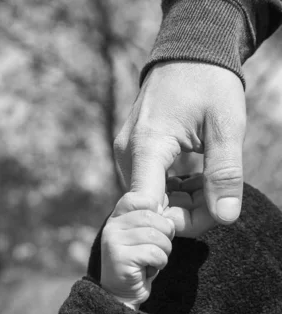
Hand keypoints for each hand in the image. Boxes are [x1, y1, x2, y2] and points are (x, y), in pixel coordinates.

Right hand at [101, 192, 174, 309]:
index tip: (155, 228)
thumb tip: (163, 203)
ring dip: (164, 252)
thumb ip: (150, 220)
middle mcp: (111, 227)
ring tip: (153, 260)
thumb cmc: (138, 264)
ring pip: (156, 236)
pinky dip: (159, 263)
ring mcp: (113, 241)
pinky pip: (154, 253)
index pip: (137, 199)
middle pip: (152, 217)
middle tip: (160, 249)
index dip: (154, 209)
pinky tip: (149, 269)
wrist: (122, 295)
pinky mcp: (119, 258)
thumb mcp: (143, 237)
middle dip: (166, 235)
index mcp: (116, 218)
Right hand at [114, 61, 245, 224]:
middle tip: (223, 201)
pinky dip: (174, 192)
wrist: (187, 54)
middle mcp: (126, 154)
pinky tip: (196, 180)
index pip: (149, 207)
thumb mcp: (225, 126)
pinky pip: (148, 186)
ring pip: (151, 199)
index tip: (212, 218)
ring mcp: (125, 154)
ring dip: (183, 203)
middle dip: (188, 214)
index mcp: (146, 146)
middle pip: (151, 207)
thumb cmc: (209, 84)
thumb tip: (225, 217)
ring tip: (214, 186)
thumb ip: (224, 173)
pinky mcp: (130, 154)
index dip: (179, 222)